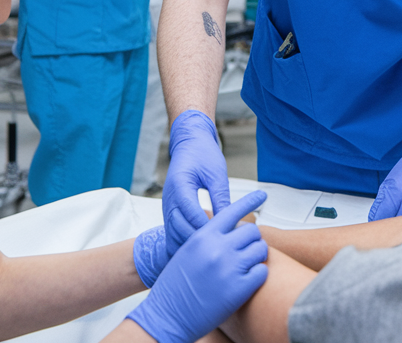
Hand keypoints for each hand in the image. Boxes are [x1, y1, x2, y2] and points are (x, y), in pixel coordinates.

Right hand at [127, 190, 268, 342]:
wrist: (167, 314)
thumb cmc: (175, 283)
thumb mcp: (188, 251)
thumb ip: (208, 237)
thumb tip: (228, 229)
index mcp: (204, 236)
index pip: (232, 211)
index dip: (249, 201)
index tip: (262, 194)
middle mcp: (218, 249)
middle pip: (252, 231)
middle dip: (252, 239)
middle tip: (247, 247)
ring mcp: (230, 269)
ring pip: (261, 250)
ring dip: (257, 256)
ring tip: (247, 264)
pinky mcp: (239, 289)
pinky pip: (262, 272)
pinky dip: (258, 274)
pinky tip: (248, 279)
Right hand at [162, 110, 229, 255]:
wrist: (188, 143)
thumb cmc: (204, 155)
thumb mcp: (217, 174)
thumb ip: (222, 197)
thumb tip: (233, 222)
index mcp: (180, 186)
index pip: (191, 214)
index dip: (206, 229)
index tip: (224, 240)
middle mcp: (169, 199)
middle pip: (179, 228)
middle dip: (199, 242)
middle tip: (220, 253)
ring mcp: (167, 207)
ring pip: (173, 235)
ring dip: (189, 246)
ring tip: (211, 257)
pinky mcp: (170, 212)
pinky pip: (173, 233)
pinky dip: (183, 244)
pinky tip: (200, 252)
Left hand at [368, 126, 401, 220]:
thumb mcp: (391, 180)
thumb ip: (384, 200)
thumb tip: (376, 218)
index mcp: (395, 190)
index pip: (381, 216)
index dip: (378, 222)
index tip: (377, 224)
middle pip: (394, 223)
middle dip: (389, 226)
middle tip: (387, 225)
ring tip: (401, 219)